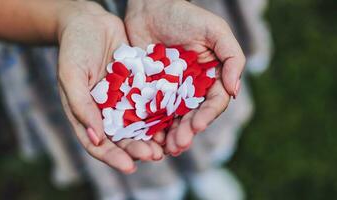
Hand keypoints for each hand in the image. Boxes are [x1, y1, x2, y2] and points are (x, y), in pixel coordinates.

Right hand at [57, 2, 162, 172]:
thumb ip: (81, 105)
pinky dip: (161, 114)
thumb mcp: (71, 75)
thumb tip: (96, 137)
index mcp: (87, 114)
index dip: (113, 157)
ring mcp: (124, 100)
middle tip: (154, 155)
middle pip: (123, 138)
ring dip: (152, 137)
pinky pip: (151, 103)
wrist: (90, 21)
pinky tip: (173, 121)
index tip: (130, 166)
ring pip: (140, 124)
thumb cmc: (75, 47)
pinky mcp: (139, 86)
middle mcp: (107, 111)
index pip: (98, 144)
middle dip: (138, 149)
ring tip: (167, 146)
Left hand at [125, 0, 245, 154]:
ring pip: (172, 119)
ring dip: (170, 135)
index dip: (207, 116)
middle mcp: (192, 87)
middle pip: (193, 115)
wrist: (148, 6)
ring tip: (164, 148)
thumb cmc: (183, 15)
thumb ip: (231, 56)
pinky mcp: (149, 90)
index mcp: (210, 76)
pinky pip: (151, 111)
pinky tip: (147, 136)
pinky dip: (151, 125)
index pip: (214, 102)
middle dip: (187, 132)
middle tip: (178, 145)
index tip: (196, 125)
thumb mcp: (214, 30)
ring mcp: (170, 90)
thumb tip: (235, 89)